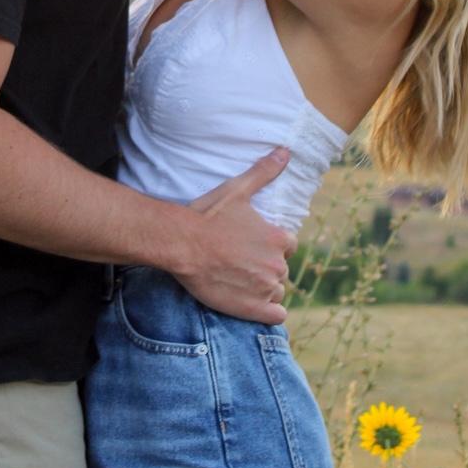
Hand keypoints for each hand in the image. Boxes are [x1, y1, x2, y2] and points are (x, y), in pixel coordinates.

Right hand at [174, 148, 297, 325]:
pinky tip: (252, 303)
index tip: (250, 243)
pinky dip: (268, 312)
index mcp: (278, 239)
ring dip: (264, 288)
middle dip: (265, 266)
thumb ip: (264, 172)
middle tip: (239, 261)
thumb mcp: (237, 190)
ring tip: (239, 280)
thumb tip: (285, 151)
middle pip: (280, 269)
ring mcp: (265, 289)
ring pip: (277, 291)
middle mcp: (277, 265)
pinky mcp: (253, 309)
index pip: (287, 245)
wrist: (180, 244)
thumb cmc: (207, 216)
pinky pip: (276, 316)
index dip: (270, 244)